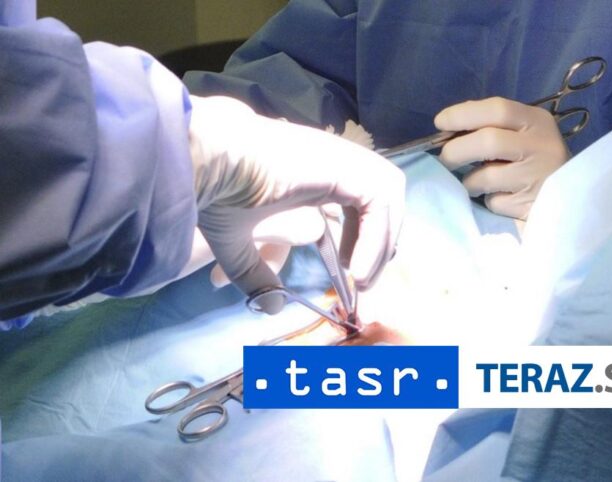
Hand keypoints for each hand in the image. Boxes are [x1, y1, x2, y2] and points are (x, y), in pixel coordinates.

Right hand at [188, 96, 404, 313]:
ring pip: (387, 194)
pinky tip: (357, 269)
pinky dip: (376, 239)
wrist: (208, 162)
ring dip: (382, 238)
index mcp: (311, 172)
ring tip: (362, 276)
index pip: (358, 198)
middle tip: (363, 276)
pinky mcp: (347, 165)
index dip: (364, 234)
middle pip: (379, 195)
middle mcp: (332, 161)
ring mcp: (341, 159)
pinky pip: (380, 203)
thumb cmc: (216, 194)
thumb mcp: (236, 245)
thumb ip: (256, 273)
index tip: (351, 270)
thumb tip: (272, 307)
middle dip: (380, 238)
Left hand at [434, 97, 569, 219]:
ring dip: (470, 182)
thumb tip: (449, 128)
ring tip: (475, 183)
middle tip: (445, 160)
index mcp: (536, 121)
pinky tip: (502, 198)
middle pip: (488, 141)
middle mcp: (541, 145)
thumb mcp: (524, 135)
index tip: (440, 123)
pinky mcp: (531, 204)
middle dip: (456, 151)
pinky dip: (489, 201)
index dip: (463, 114)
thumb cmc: (536, 162)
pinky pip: (494, 201)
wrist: (574, 200)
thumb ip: (493, 127)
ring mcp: (537, 176)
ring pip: (485, 176)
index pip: (497, 109)